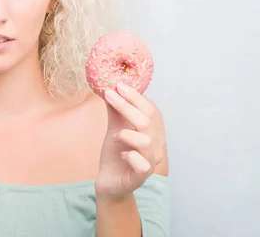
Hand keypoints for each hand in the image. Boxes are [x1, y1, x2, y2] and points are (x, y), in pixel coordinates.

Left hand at [95, 83, 166, 199]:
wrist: (109, 181)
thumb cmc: (116, 153)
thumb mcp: (115, 128)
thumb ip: (115, 111)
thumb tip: (110, 88)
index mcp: (152, 132)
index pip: (151, 110)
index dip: (136, 97)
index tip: (119, 85)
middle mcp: (155, 146)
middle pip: (147, 121)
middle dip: (127, 106)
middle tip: (110, 94)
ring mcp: (150, 161)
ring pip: (146, 141)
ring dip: (127, 134)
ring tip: (116, 135)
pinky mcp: (141, 176)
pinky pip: (142, 164)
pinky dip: (131, 156)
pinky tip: (122, 154)